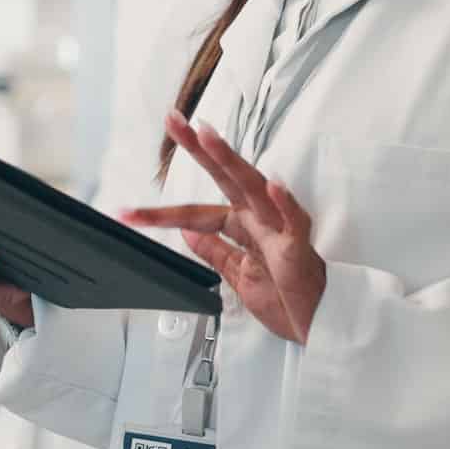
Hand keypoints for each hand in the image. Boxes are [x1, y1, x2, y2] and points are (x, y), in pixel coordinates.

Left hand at [121, 111, 326, 343]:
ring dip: (230, 161)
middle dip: (199, 149)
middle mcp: (259, 221)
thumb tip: (188, 232)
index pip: (196, 212)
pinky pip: (293, 221)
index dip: (160, 213)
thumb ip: (216, 251)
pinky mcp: (299, 248)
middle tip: (174, 121)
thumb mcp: (240, 276)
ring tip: (208, 137)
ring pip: (253, 188)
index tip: (127, 212)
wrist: (322, 326)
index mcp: (244, 227)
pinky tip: (273, 184)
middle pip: (224, 178)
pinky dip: (283, 202)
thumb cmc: (289, 300)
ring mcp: (279, 230)